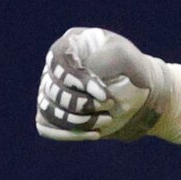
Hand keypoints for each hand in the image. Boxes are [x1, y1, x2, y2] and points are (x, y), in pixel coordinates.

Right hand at [35, 27, 180, 144]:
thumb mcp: (127, 58)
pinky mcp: (50, 113)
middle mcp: (53, 68)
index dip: (76, 80)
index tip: (103, 94)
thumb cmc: (129, 68)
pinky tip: (95, 134)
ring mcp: (48, 92)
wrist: (134, 90)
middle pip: (51, 89)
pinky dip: (69, 134)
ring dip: (77, 121)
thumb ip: (109, 61)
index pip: (57, 60)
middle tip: (110, 104)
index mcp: (68, 45)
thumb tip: (88, 78)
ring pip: (47, 110)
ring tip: (107, 120)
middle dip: (81, 103)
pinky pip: (46, 127)